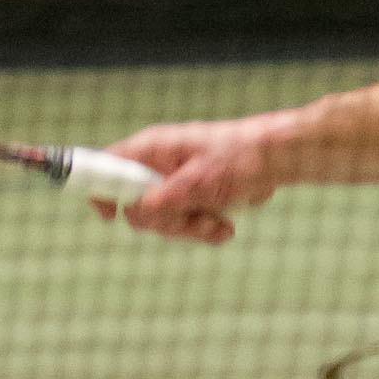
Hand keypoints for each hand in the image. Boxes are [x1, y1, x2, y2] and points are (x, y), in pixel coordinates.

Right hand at [107, 116, 292, 244]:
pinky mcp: (190, 198)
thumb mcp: (201, 181)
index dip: (100, 190)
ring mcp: (173, 183)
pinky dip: (203, 230)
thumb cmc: (242, 157)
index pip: (107, 165)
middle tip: (197, 222)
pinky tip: (225, 228)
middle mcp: (158, 165)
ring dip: (191, 229)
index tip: (108, 215)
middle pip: (136, 206)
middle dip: (167, 222)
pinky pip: (184, 223)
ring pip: (162, 220)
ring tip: (220, 225)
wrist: (278, 160)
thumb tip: (136, 212)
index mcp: (153, 148)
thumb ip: (167, 198)